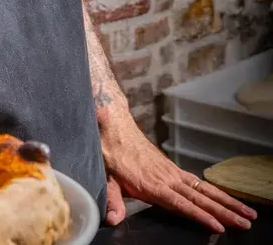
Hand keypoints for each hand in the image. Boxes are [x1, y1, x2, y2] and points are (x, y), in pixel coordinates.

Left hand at [100, 114, 256, 232]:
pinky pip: (197, 182)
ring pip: (203, 189)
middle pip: (199, 197)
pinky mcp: (171, 168)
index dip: (199, 216)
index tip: (218, 227)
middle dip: (223, 211)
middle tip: (246, 222)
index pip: (180, 204)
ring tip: (247, 212)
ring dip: (225, 201)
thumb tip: (113, 219)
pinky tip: (225, 198)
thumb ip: (112, 200)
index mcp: (152, 184)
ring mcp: (171, 172)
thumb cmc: (111, 153)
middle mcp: (167, 178)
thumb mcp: (107, 178)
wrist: (115, 127)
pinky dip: (213, 191)